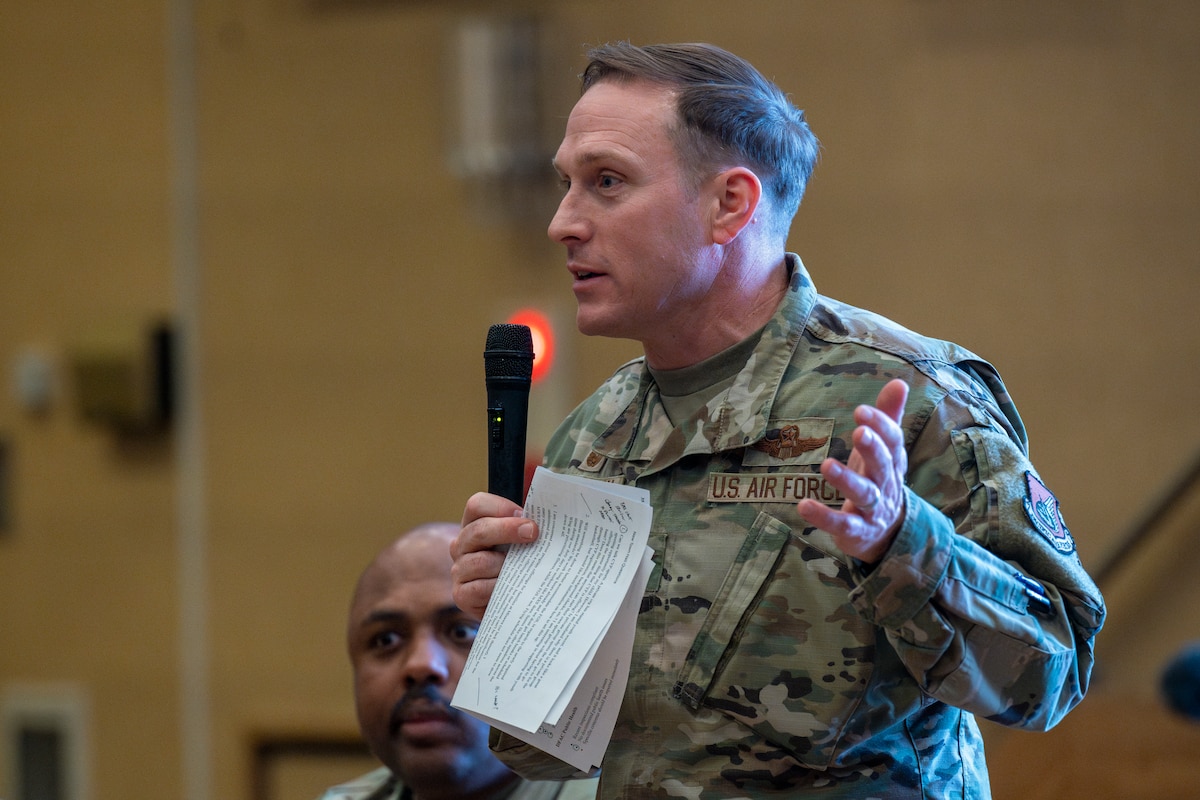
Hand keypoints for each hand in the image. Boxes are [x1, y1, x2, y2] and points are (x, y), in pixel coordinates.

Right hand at [449, 492, 539, 617]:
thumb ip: (529, 528)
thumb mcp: (523, 544)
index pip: (477, 505)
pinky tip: (514, 589)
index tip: (525, 514)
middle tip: (533, 533)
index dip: (500, 507)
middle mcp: (462, 545)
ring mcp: (459, 570)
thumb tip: (556, 514)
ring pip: (480, 561)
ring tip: (527, 569)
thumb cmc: (519, 568)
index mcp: (475, 525)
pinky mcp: (462, 595)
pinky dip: (499, 587)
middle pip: (478, 529)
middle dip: (507, 530)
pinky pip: (479, 588)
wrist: (512, 606)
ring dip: (507, 565)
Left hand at [797, 378, 908, 563]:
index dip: (880, 425)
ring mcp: (872, 510)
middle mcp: (886, 485)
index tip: (861, 410)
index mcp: (892, 462)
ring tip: (826, 465)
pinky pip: (841, 524)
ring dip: (846, 480)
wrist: (887, 535)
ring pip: (863, 495)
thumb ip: (888, 418)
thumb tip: (899, 382)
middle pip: (883, 466)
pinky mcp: (855, 531)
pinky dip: (823, 516)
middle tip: (860, 432)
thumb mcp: (884, 451)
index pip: (893, 442)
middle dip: (873, 450)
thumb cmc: (879, 481)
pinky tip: (803, 505)